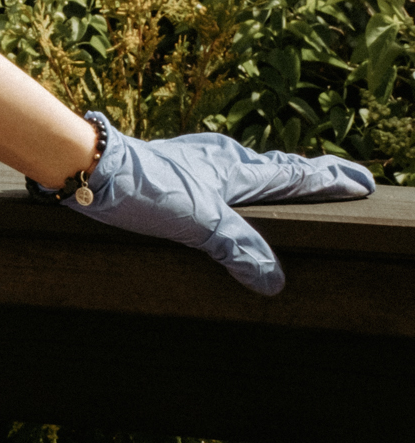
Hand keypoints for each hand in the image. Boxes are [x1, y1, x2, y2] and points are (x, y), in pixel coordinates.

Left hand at [51, 110, 374, 295]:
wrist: (83, 163)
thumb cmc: (140, 188)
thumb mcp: (198, 223)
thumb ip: (238, 249)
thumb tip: (273, 281)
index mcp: (232, 172)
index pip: (291, 176)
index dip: (326, 180)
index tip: (361, 181)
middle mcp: (212, 161)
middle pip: (267, 165)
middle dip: (297, 172)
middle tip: (323, 174)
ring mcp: (185, 160)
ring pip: (234, 163)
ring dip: (259, 168)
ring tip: (271, 173)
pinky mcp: (160, 166)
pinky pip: (204, 169)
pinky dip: (220, 174)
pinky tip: (203, 179)